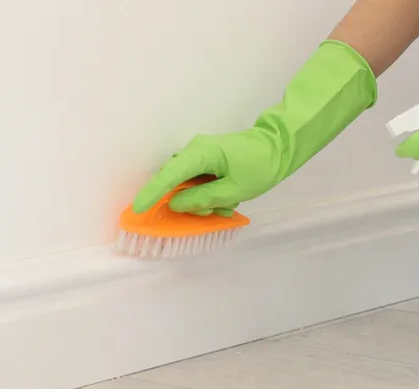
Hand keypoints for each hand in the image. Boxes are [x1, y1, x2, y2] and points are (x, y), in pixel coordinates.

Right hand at [131, 129, 284, 216]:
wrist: (279, 146)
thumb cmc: (260, 166)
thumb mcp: (234, 189)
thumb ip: (203, 199)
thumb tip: (176, 203)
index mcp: (202, 154)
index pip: (170, 174)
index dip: (152, 192)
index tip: (138, 208)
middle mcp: (195, 150)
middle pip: (176, 181)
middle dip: (189, 201)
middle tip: (213, 211)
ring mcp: (200, 154)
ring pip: (186, 184)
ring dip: (201, 200)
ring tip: (225, 205)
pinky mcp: (206, 159)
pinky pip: (196, 181)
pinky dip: (207, 194)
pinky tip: (225, 199)